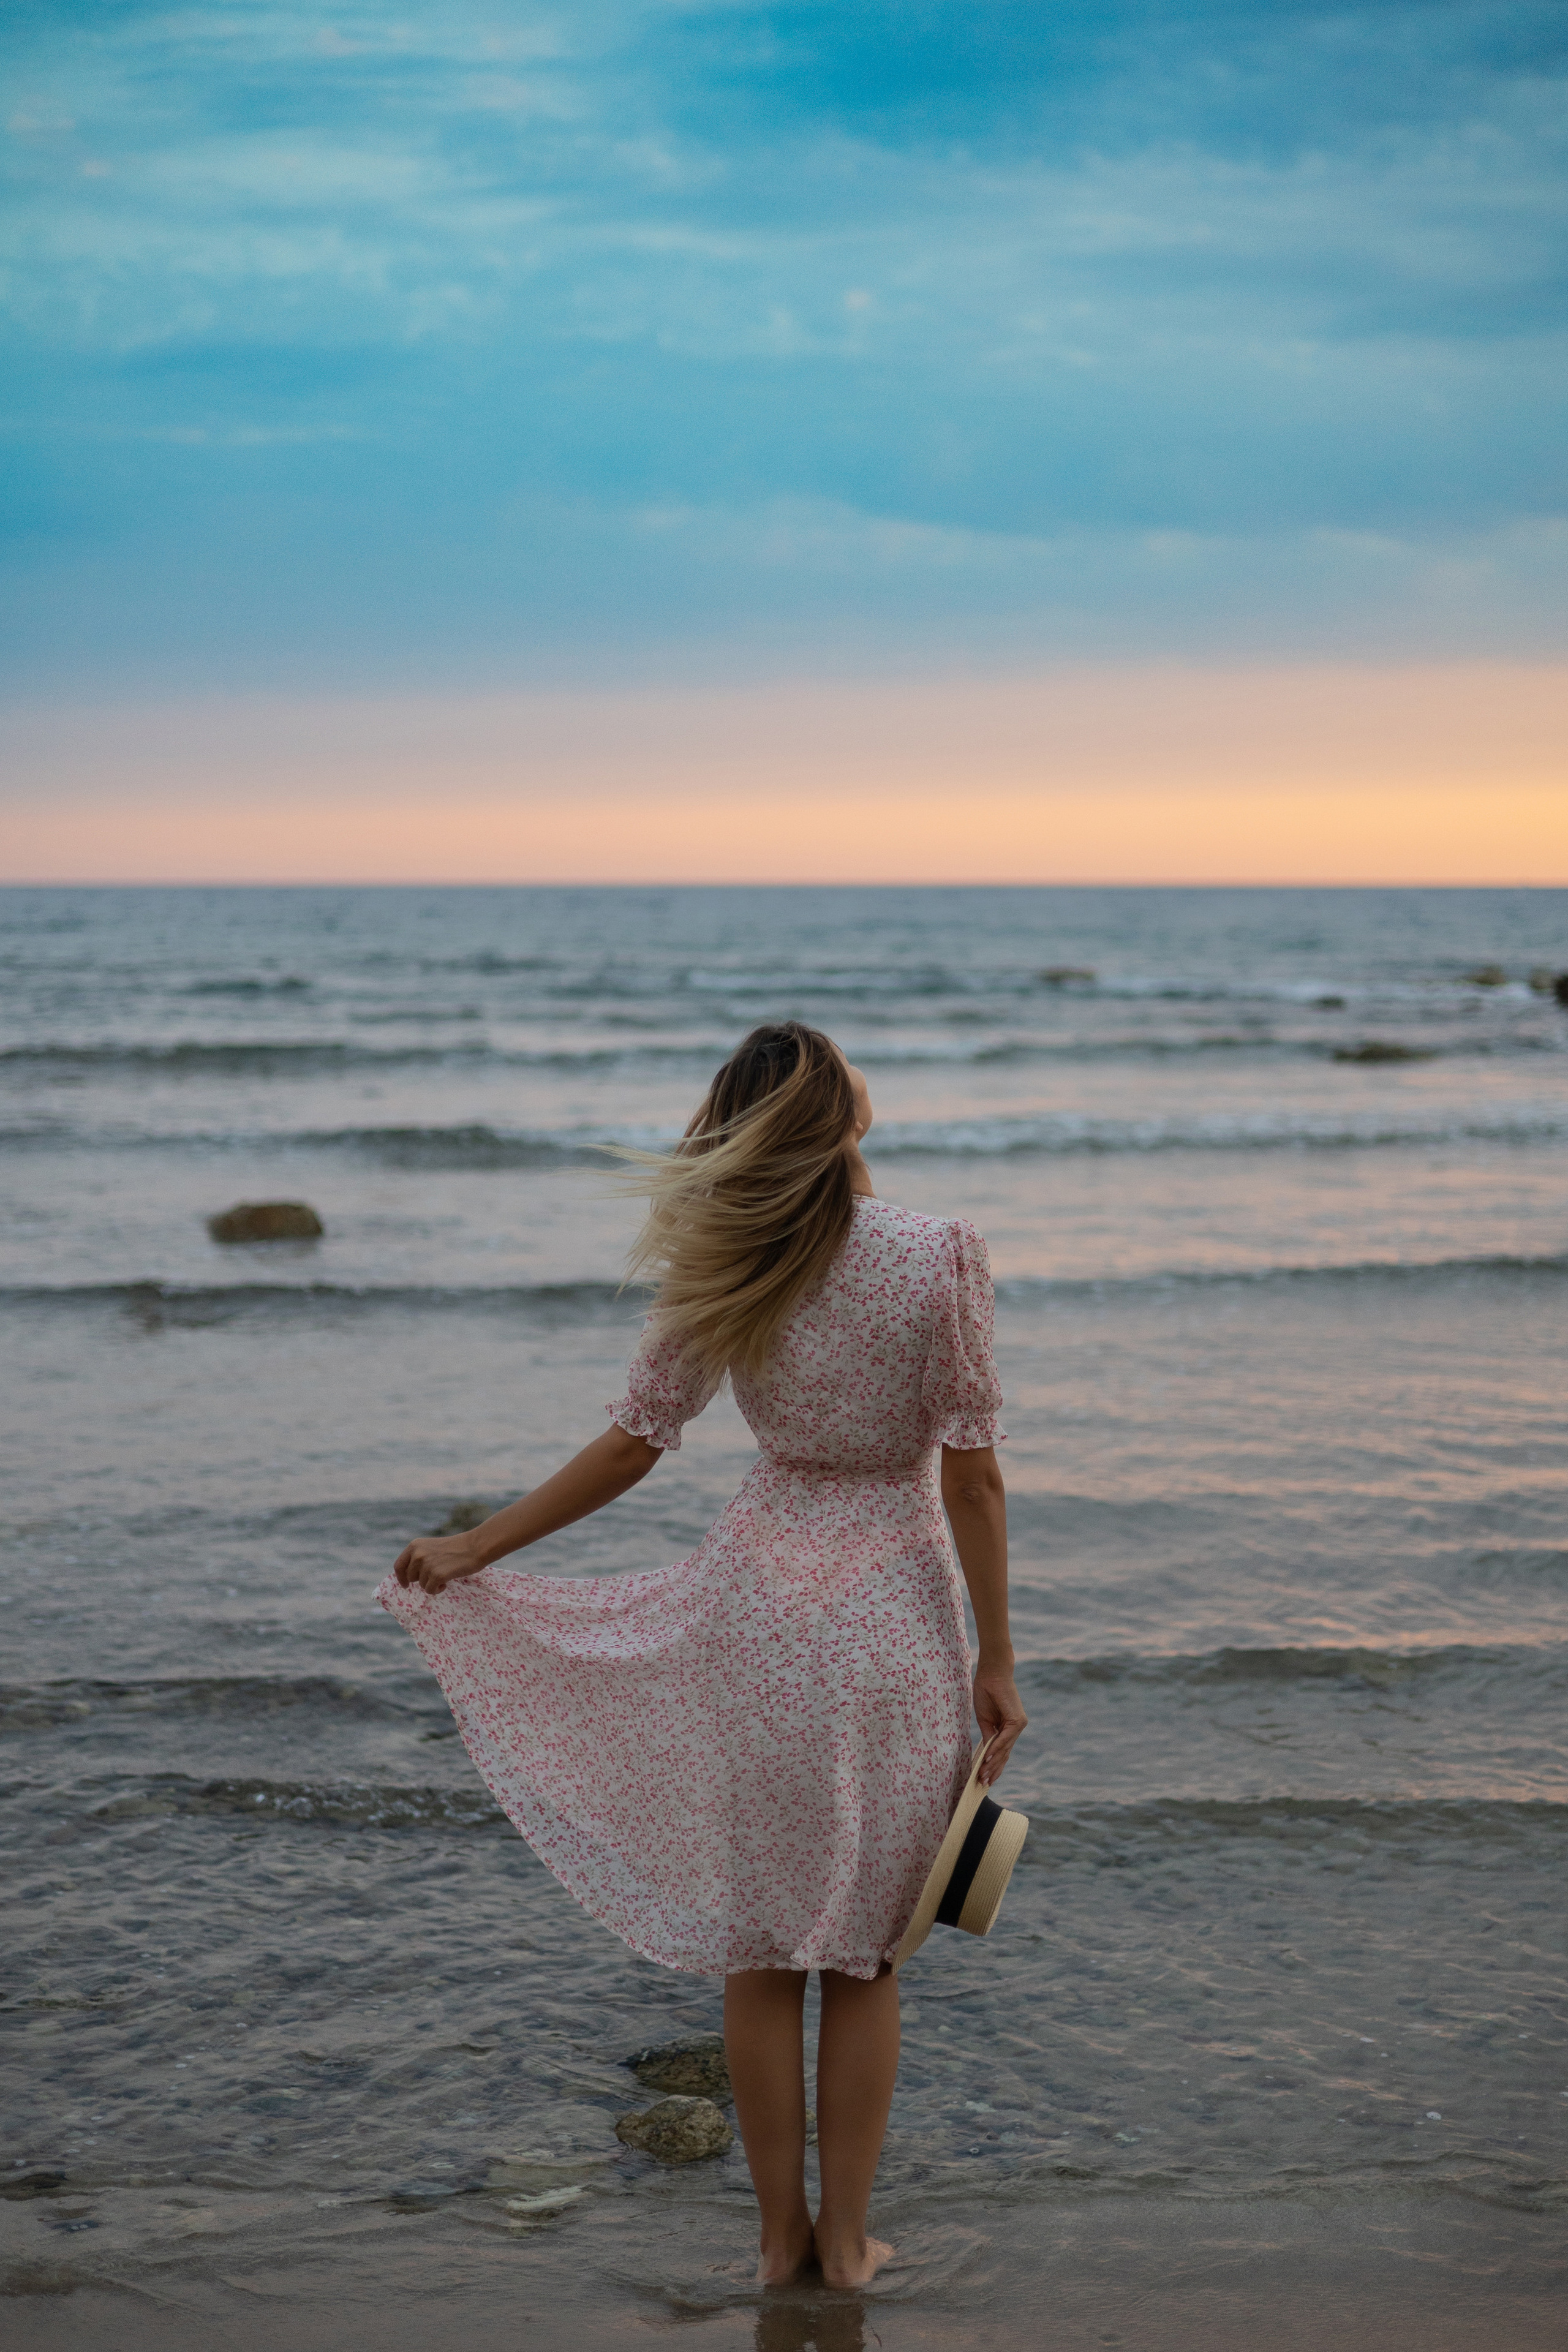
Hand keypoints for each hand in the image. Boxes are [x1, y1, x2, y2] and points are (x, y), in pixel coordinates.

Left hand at [392, 1531, 482, 1594]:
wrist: (474, 1547)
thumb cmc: (455, 1548)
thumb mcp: (431, 1548)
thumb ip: (419, 1557)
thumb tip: (408, 1577)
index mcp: (415, 1545)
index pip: (399, 1566)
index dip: (400, 1577)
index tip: (405, 1585)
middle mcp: (417, 1555)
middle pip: (411, 1577)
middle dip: (422, 1579)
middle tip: (436, 1574)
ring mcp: (426, 1565)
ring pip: (421, 1585)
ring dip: (432, 1583)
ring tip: (445, 1574)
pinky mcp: (436, 1575)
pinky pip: (430, 1590)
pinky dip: (438, 1589)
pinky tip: (447, 1581)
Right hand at [972, 1661, 1026, 1784]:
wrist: (992, 1673)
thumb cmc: (987, 1692)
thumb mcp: (984, 1719)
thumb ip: (988, 1736)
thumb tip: (986, 1754)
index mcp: (1008, 1728)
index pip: (1001, 1752)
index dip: (993, 1766)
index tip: (983, 1779)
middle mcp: (1016, 1728)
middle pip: (1004, 1754)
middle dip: (993, 1770)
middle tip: (983, 1784)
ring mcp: (1019, 1724)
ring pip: (1005, 1749)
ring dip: (993, 1764)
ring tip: (983, 1776)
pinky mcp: (1018, 1720)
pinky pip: (1005, 1738)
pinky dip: (996, 1749)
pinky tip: (987, 1759)